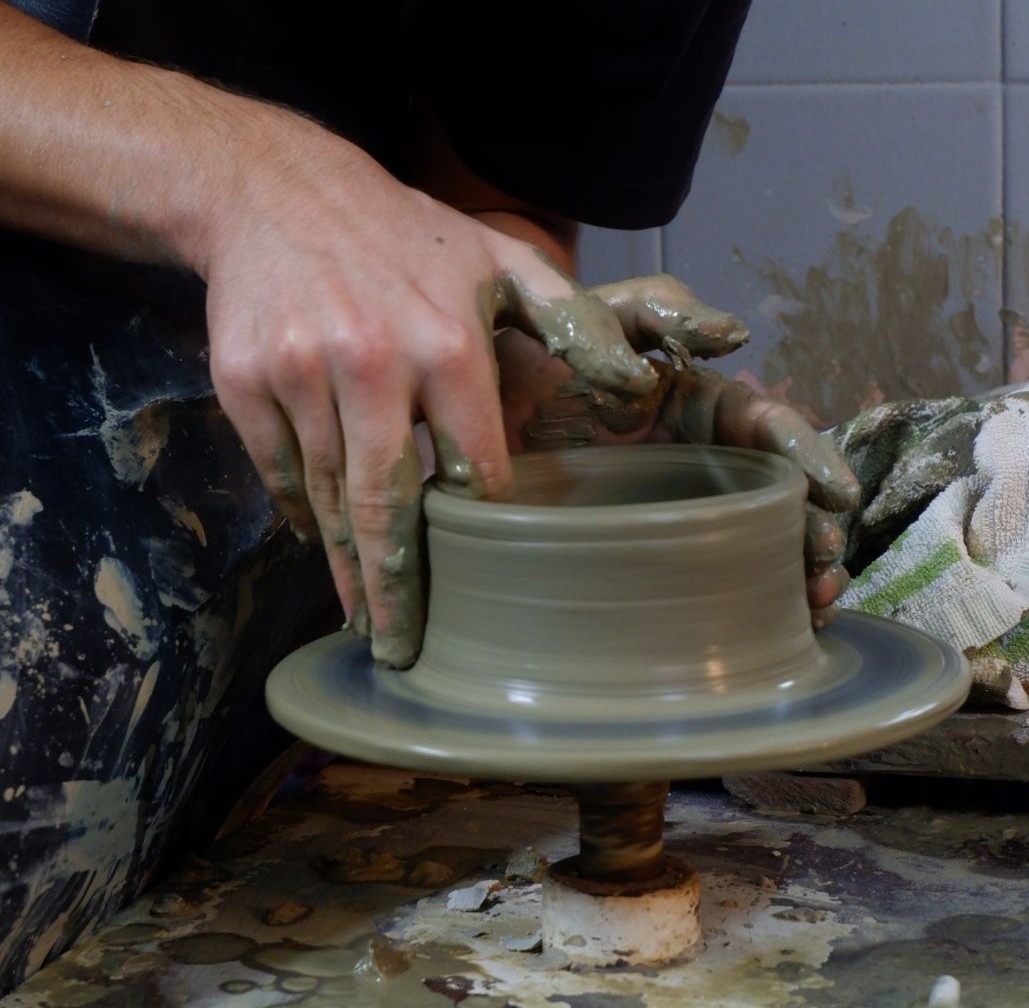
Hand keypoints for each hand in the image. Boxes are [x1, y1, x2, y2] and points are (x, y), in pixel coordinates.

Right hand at [200, 112, 659, 666]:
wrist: (275, 190)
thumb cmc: (406, 234)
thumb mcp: (501, 258)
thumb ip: (573, 321)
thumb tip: (636, 386)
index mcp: (448, 345)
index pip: (473, 471)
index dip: (482, 527)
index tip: (489, 573)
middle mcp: (372, 365)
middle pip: (389, 507)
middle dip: (397, 589)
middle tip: (402, 649)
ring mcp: (301, 375)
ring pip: (330, 500)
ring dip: (346, 568)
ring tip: (360, 618)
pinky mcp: (245, 384)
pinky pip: (280, 473)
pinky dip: (303, 514)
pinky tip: (323, 543)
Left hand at [497, 274, 859, 625]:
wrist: (466, 415)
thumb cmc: (533, 357)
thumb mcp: (598, 316)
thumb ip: (661, 313)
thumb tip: (739, 335)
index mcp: (698, 406)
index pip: (770, 431)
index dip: (811, 459)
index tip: (838, 497)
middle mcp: (699, 460)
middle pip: (777, 497)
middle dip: (814, 529)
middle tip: (825, 566)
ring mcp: (675, 509)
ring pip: (754, 541)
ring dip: (795, 571)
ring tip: (816, 602)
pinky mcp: (646, 550)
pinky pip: (703, 574)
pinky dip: (747, 598)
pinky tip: (777, 625)